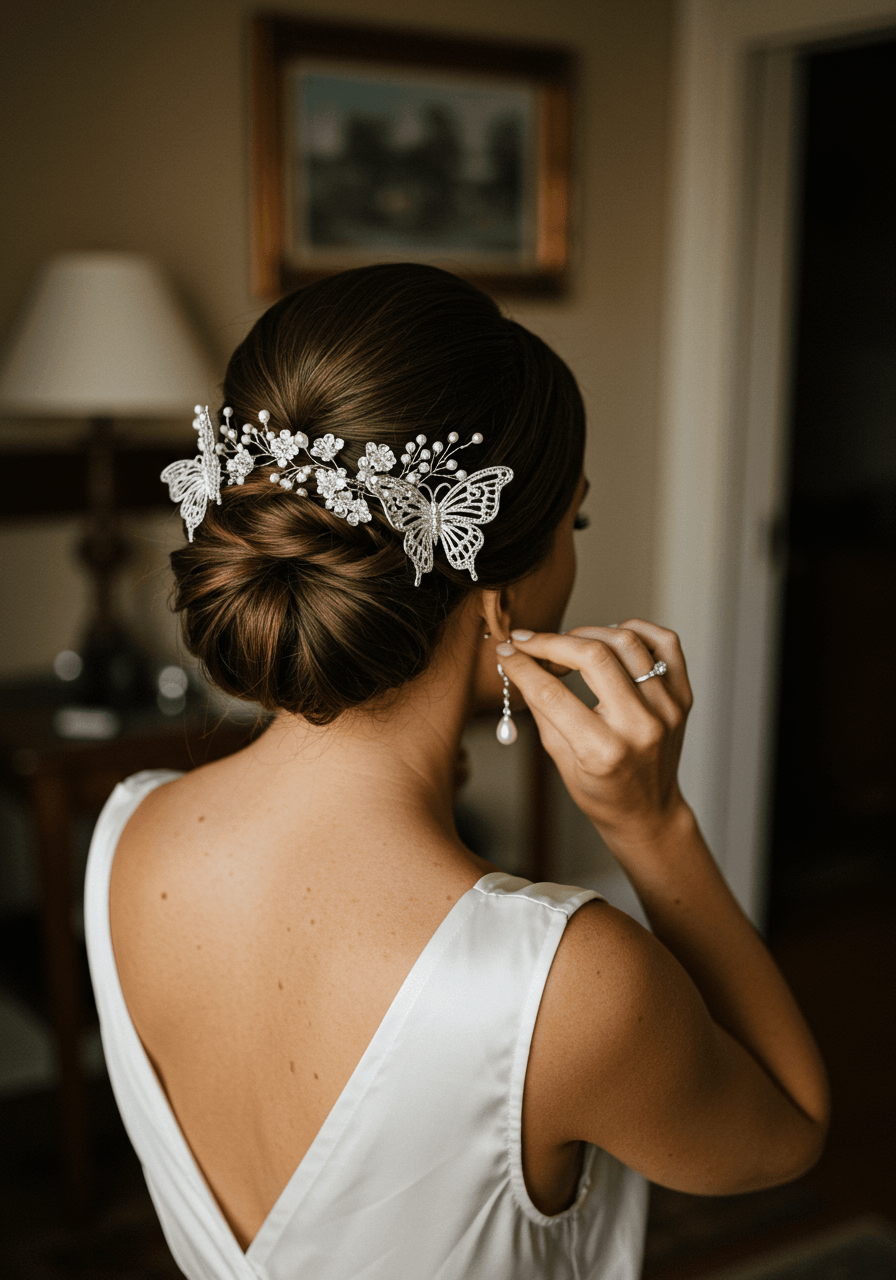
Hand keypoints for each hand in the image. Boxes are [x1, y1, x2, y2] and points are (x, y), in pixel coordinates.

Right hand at [495, 620, 692, 848]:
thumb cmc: (601, 792)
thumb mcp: (560, 758)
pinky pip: (665, 642)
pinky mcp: (682, 698)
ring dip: (588, 632)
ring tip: (568, 644)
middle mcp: (640, 727)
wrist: (649, 812)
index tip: (506, 651)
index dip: (522, 665)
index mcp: (603, 751)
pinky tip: (611, 637)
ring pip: (627, 641)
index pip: (551, 692)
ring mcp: (666, 709)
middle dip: (552, 642)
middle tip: (531, 643)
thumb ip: (542, 707)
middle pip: (592, 656)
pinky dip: (635, 629)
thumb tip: (520, 662)